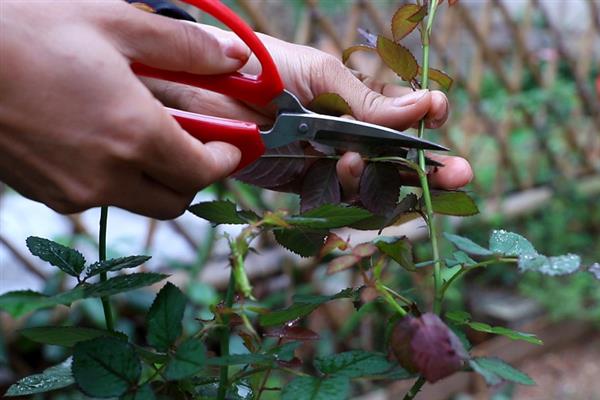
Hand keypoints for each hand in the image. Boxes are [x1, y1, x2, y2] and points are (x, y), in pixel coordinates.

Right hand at [0, 1, 247, 218]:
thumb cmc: (29, 33)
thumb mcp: (115, 25)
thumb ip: (185, 46)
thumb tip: (236, 57)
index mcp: (135, 135)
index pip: (202, 172)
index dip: (225, 159)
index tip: (231, 144)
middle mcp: (109, 175)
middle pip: (176, 201)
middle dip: (194, 176)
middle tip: (194, 144)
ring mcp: (76, 192)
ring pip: (139, 203)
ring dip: (155, 180)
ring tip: (144, 136)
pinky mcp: (49, 196)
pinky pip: (100, 198)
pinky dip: (116, 179)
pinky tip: (102, 141)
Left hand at [146, 25, 472, 197]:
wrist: (202, 92)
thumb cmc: (262, 69)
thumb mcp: (319, 75)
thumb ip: (366, 101)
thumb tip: (422, 107)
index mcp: (355, 103)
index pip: (403, 118)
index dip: (425, 120)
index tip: (437, 115)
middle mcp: (347, 137)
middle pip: (398, 162)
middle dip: (431, 170)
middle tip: (458, 173)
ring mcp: (326, 166)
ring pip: (371, 189)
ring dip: (375, 182)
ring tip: (352, 162)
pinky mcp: (301, 190)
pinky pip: (335, 206)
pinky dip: (343, 201)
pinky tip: (341, 178)